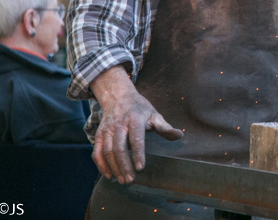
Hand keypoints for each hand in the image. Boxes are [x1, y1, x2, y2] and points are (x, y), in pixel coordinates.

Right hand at [90, 68, 181, 183]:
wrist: (118, 97)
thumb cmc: (140, 109)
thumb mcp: (154, 114)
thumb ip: (165, 127)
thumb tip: (180, 135)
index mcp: (135, 120)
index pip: (136, 139)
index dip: (138, 154)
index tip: (140, 168)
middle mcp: (119, 125)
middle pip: (119, 148)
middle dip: (124, 165)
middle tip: (130, 180)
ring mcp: (107, 130)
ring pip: (107, 151)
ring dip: (113, 168)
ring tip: (122, 180)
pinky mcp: (99, 135)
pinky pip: (97, 152)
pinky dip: (101, 165)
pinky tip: (109, 175)